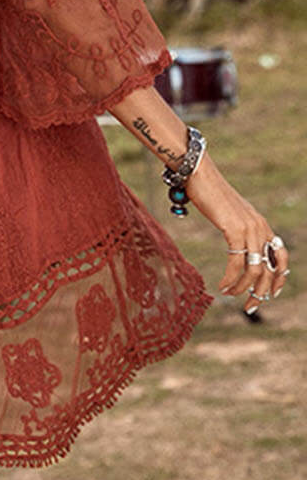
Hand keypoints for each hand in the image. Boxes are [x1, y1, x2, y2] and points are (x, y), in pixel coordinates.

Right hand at [183, 157, 290, 312]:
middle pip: (270, 269)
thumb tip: (235, 246)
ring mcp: (249, 228)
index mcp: (261, 224)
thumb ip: (237, 229)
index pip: (281, 257)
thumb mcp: (229, 214)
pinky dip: (230, 278)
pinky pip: (237, 262)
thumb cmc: (208, 192)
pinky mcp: (235, 229)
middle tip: (249, 306)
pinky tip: (220, 285)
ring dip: (243, 288)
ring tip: (230, 295)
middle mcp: (260, 227)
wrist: (198, 173)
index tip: (269, 294)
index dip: (279, 278)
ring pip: (255, 269)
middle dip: (261, 292)